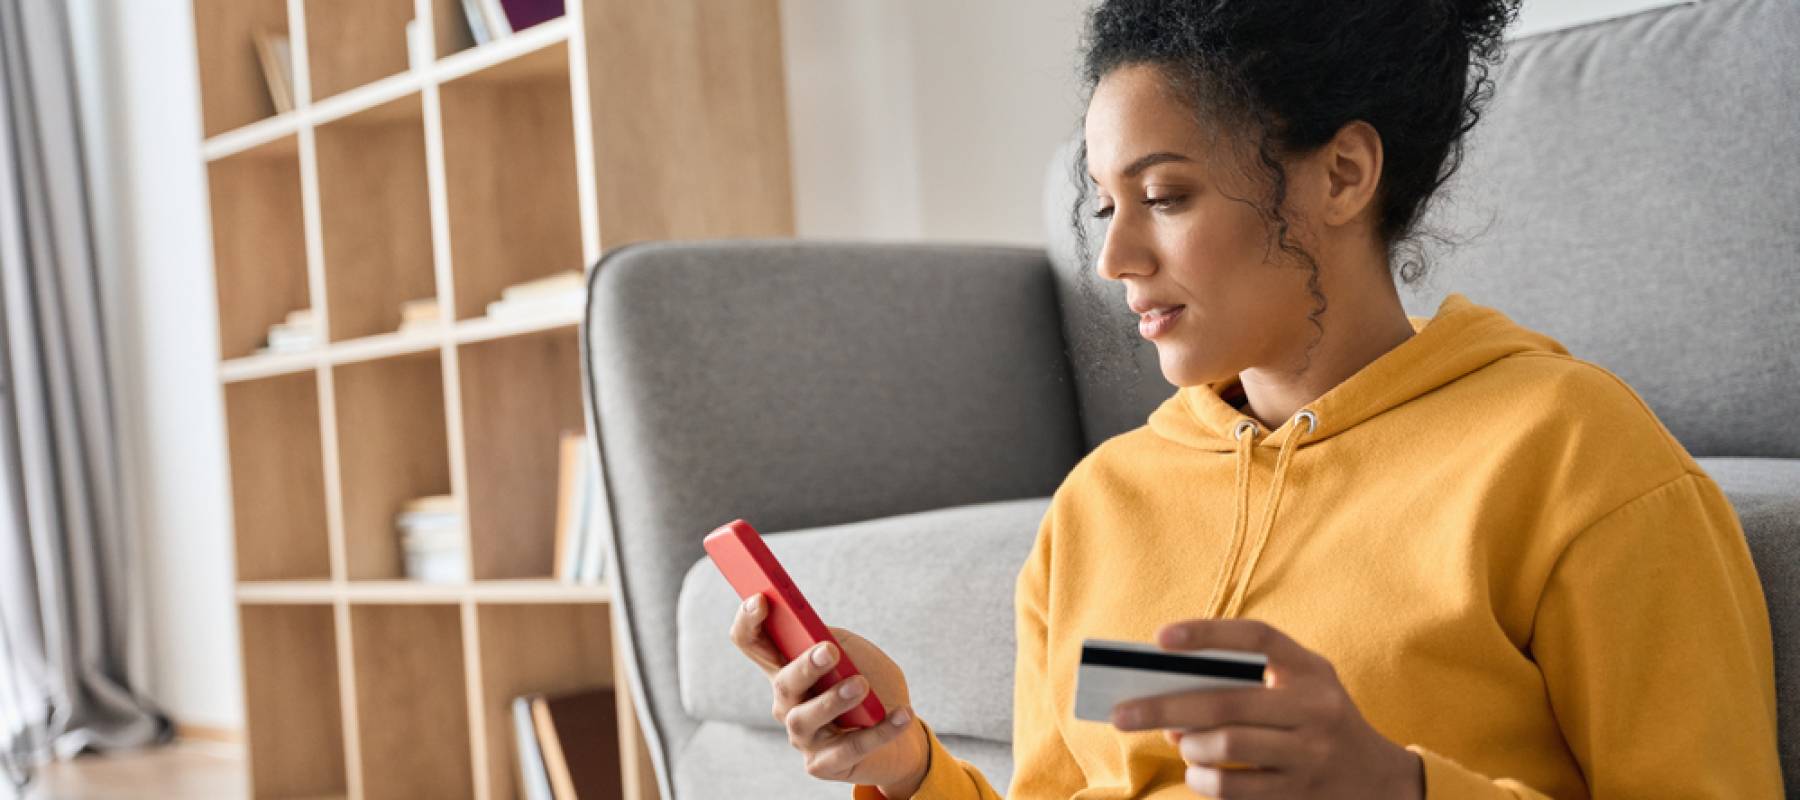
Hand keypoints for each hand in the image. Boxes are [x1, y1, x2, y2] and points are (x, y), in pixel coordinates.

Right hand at [729, 595, 929, 797]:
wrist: (901, 733)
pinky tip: (902, 714)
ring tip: (861, 686)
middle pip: (783, 683)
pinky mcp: (823, 764)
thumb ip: (837, 641)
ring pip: (805, 719)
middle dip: (804, 667)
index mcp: (787, 667)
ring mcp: (802, 736)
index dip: (748, 621)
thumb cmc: (873, 686)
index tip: (761, 599)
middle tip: (829, 651)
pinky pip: (849, 748)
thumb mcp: (857, 654)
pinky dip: (879, 731)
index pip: (751, 642)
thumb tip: (822, 638)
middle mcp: (787, 703)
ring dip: (833, 700)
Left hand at [1110, 619, 1422, 799]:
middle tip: (1121, 714)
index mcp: (1312, 669)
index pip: (1257, 638)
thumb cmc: (1319, 722)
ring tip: (1180, 742)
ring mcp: (1311, 755)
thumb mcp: (1301, 688)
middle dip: (1163, 706)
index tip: (1159, 638)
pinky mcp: (1301, 795)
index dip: (1208, 634)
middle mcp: (1316, 708)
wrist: (1382, 781)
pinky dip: (1204, 780)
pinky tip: (1197, 772)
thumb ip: (1247, 682)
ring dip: (1189, 746)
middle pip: (1226, 702)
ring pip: (1227, 747)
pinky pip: (1235, 789)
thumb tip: (1171, 697)